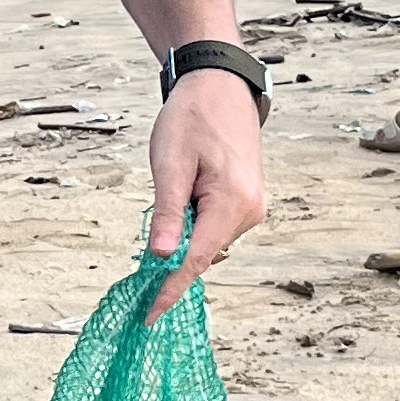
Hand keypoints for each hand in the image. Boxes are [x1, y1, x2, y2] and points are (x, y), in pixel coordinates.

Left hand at [142, 72, 265, 308]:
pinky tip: (184, 193)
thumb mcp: (171, 164)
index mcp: (233, 203)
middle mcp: (249, 211)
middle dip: (173, 254)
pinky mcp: (246, 201)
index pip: (197, 260)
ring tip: (174, 184)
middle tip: (148, 229)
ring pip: (208, 239)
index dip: (171, 289)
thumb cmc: (193, 117)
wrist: (220, 85)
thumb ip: (167, 213)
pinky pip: (215, 225)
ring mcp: (251, 207)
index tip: (150, 314)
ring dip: (183, 232)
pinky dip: (193, 223)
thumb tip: (161, 256)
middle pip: (202, 251)